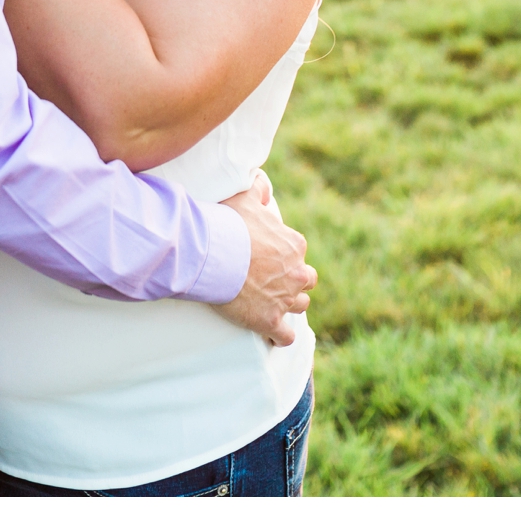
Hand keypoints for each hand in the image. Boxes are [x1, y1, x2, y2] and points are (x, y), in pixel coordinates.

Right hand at [211, 176, 314, 344]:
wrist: (213, 255)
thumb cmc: (228, 225)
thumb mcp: (245, 197)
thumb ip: (258, 188)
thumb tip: (263, 184)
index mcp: (294, 245)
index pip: (298, 251)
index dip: (285, 255)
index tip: (268, 257)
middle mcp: (296, 273)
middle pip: (307, 280)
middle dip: (295, 281)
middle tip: (275, 281)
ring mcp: (285, 299)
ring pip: (300, 306)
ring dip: (289, 305)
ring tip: (274, 305)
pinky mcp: (270, 320)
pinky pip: (285, 336)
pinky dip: (279, 336)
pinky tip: (272, 335)